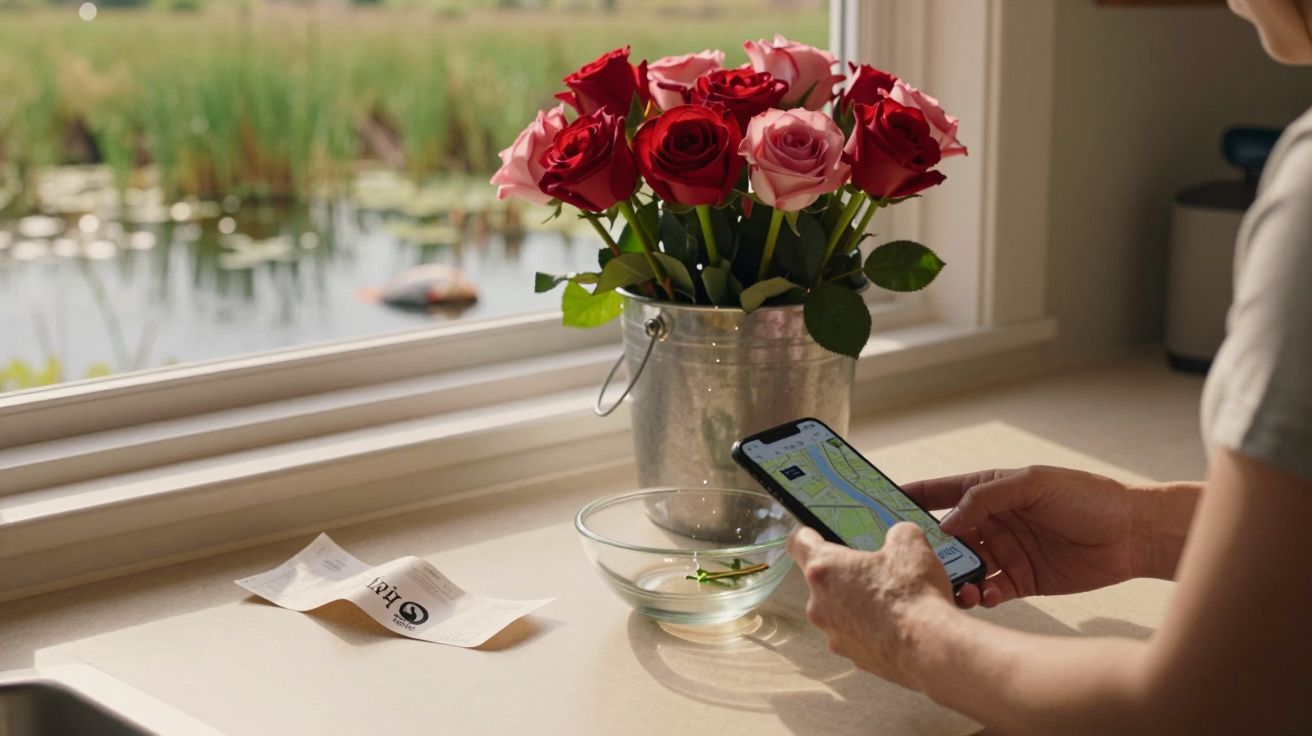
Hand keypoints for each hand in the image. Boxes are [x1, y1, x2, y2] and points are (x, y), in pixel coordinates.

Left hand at [788, 523, 955, 689]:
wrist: (930, 649)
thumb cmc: (912, 593)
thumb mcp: (910, 544)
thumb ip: (896, 534)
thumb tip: (898, 538)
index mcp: (824, 569)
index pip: (798, 543)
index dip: (808, 535)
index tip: (819, 535)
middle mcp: (819, 605)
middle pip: (823, 581)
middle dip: (847, 575)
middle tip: (877, 571)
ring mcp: (834, 635)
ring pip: (841, 611)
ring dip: (859, 604)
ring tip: (894, 602)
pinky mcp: (853, 659)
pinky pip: (858, 636)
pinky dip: (873, 630)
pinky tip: (899, 626)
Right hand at [903, 466, 1148, 608]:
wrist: (1133, 533)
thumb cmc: (1086, 497)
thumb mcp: (1032, 484)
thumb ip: (986, 499)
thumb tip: (946, 522)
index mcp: (987, 492)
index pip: (937, 494)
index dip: (906, 499)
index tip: (874, 506)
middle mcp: (990, 523)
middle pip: (943, 537)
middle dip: (924, 548)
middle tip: (907, 561)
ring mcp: (1003, 553)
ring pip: (962, 568)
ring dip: (951, 577)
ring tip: (949, 586)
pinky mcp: (1020, 581)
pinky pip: (988, 591)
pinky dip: (978, 596)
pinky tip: (980, 597)